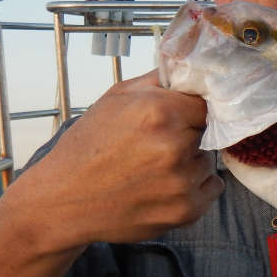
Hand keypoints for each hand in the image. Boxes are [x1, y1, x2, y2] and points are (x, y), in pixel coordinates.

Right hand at [21, 69, 223, 247]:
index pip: (205, 102)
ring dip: (192, 162)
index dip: (190, 110)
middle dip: (189, 135)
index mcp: (159, 111)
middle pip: (208, 131)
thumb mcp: (115, 99)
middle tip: (157, 146)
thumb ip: (157, 81)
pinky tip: (165, 186)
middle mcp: (174, 145)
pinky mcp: (187, 210)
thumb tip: (189, 66)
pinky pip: (213, 187)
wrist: (63, 201)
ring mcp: (182, 181)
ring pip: (208, 160)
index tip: (177, 118)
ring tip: (155, 169)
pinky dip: (197, 186)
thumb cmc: (87, 147)